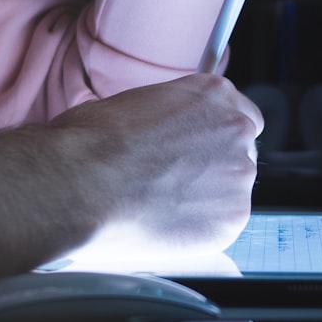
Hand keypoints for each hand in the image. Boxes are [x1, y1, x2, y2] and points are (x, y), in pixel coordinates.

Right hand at [51, 73, 263, 259]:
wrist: (81, 183)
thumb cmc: (92, 141)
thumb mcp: (136, 104)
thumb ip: (170, 118)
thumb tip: (165, 136)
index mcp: (214, 94)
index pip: (239, 114)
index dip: (215, 136)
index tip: (198, 149)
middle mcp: (237, 129)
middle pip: (240, 152)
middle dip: (213, 167)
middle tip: (173, 182)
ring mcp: (239, 175)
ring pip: (232, 190)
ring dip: (206, 198)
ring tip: (161, 205)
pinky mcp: (232, 218)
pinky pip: (222, 224)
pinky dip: (199, 228)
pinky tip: (165, 224)